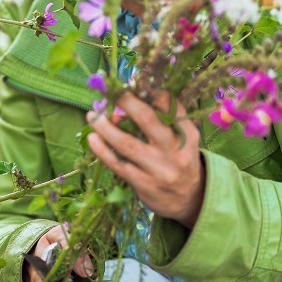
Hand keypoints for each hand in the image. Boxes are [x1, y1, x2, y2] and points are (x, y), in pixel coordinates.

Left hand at [86, 91, 205, 228]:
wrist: (189, 200)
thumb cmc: (180, 160)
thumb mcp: (183, 138)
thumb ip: (164, 119)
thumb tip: (129, 98)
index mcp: (186, 134)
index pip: (170, 105)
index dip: (150, 89)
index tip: (132, 81)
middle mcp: (174, 150)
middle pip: (147, 119)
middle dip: (125, 102)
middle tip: (110, 92)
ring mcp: (158, 169)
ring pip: (127, 143)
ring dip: (105, 127)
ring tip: (92, 116)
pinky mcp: (143, 184)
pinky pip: (117, 164)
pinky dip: (102, 150)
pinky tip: (93, 138)